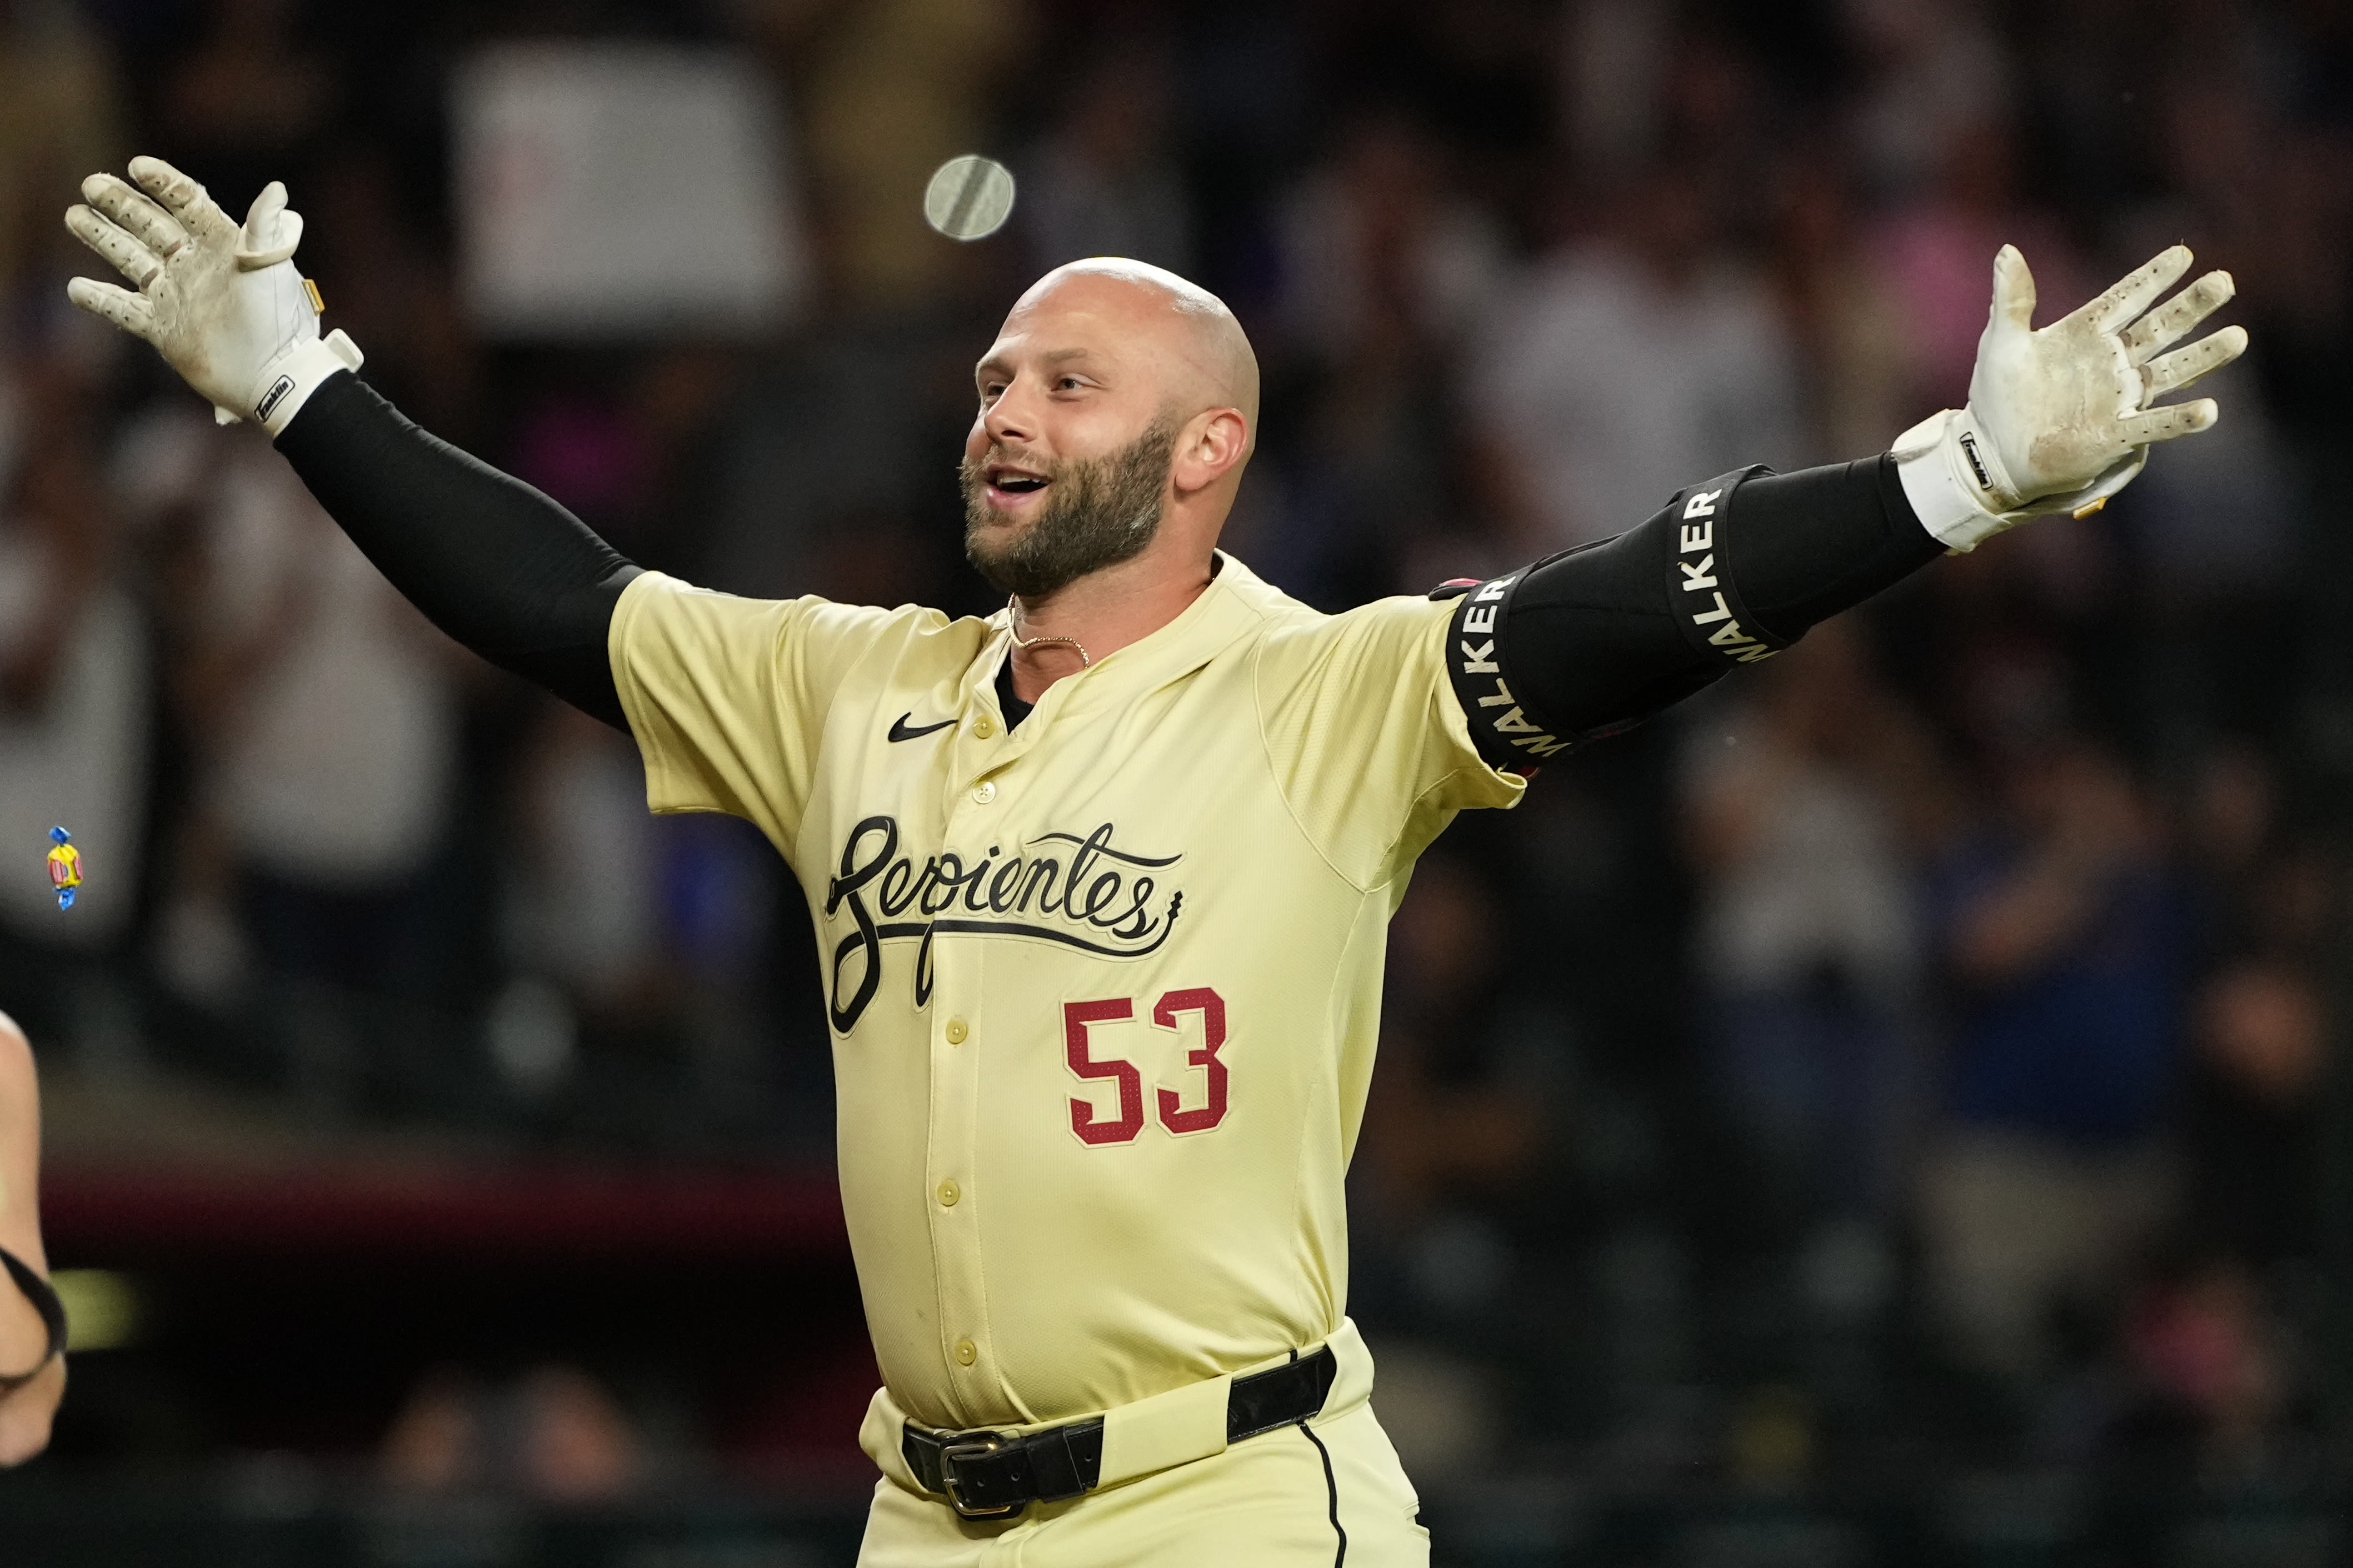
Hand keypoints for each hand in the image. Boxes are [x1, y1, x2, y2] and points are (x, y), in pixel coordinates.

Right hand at [64, 156, 359, 431]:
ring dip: (102, 237)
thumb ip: (267, 226)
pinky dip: (100, 300)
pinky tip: (76, 288)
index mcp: (221, 244)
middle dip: (120, 204)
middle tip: (91, 184)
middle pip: (150, 225)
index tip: (137, 166)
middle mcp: (194, 265)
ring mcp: (176, 296)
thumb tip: (277, 189)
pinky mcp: (164, 329)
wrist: (275, 377)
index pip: (187, 203)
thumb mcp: (272, 266)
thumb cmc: (280, 320)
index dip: (163, 183)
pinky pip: (123, 311)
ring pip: (131, 259)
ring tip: (73, 215)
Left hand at [1894, 244, 2246, 550]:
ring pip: (2170, 371)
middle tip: (2225, 281)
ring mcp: (2117, 397)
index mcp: (2086, 333)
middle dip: (2192, 307)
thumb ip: (2012, 298)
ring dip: (2203, 356)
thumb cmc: (1997, 395)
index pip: (2126, 297)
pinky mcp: (2115, 434)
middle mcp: (2111, 361)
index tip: (2184, 254)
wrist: (1990, 452)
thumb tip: (2007, 251)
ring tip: (2237, 337)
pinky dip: (2180, 419)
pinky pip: (2155, 425)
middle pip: (2160, 328)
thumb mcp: (2002, 342)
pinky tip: (2209, 411)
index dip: (2153, 278)